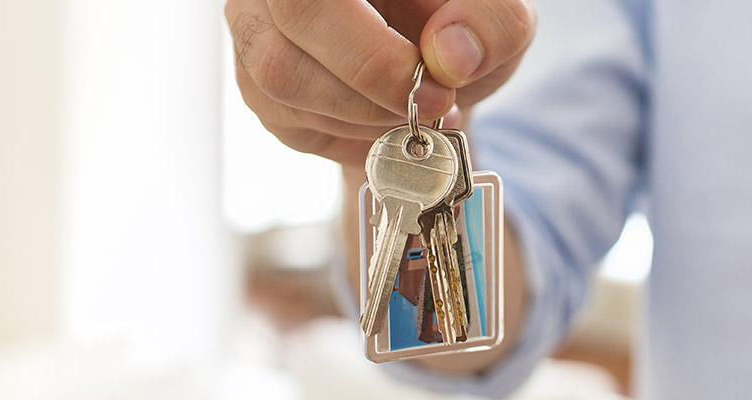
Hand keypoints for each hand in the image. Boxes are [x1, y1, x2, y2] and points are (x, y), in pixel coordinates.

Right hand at [225, 0, 535, 169]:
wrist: (434, 70)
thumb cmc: (460, 26)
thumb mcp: (498, 18)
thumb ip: (491, 23)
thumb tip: (450, 56)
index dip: (375, 46)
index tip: (438, 75)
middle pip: (295, 13)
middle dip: (374, 78)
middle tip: (434, 104)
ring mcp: (256, 20)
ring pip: (282, 74)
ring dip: (362, 110)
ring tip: (412, 109)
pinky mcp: (252, 77)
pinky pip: (284, 113)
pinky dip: (345, 129)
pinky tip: (379, 117)